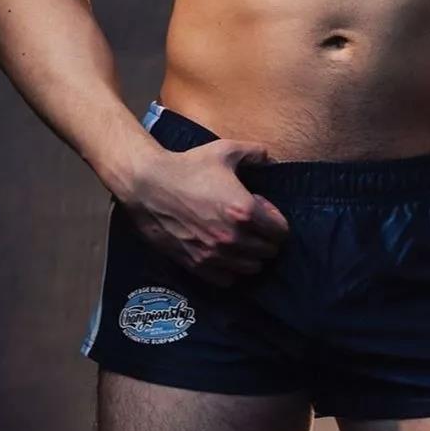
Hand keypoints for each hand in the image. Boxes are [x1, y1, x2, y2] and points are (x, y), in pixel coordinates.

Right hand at [118, 139, 290, 287]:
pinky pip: (227, 279)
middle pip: (268, 251)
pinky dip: (231, 270)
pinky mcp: (196, 264)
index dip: (276, 219)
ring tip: (240, 239)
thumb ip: (254, 152)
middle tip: (253, 224)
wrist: (148, 185)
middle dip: (267, 238)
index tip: (263, 209)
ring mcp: (214, 254)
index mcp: (244, 210)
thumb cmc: (188, 166)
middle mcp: (232, 237)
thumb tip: (269, 157)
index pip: (280, 231)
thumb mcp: (225, 151)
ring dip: (251, 255)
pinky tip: (224, 254)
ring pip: (251, 268)